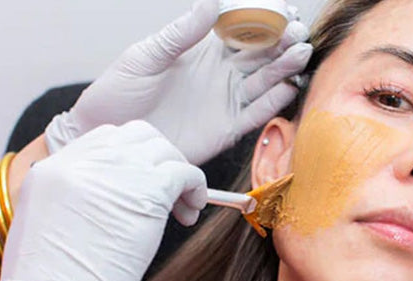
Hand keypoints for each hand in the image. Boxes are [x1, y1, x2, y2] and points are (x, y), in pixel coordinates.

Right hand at [0, 121, 206, 280]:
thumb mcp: (50, 225)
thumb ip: (80, 198)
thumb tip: (121, 196)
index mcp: (53, 169)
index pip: (105, 139)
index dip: (132, 158)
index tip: (144, 180)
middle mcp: (83, 162)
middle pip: (137, 136)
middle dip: (158, 159)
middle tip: (168, 190)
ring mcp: (114, 173)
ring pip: (163, 150)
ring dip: (179, 173)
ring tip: (182, 207)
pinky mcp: (146, 192)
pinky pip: (184, 171)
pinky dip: (195, 186)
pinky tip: (190, 212)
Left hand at [45, 0, 311, 165]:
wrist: (111, 135)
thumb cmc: (120, 92)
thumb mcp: (146, 56)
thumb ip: (180, 34)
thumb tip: (211, 2)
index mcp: (202, 51)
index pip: (240, 30)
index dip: (262, 20)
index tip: (282, 10)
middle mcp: (220, 74)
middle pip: (259, 55)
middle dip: (281, 42)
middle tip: (298, 33)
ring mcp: (225, 101)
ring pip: (263, 82)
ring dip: (283, 68)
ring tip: (301, 54)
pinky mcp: (226, 129)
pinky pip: (255, 114)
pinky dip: (274, 102)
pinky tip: (289, 87)